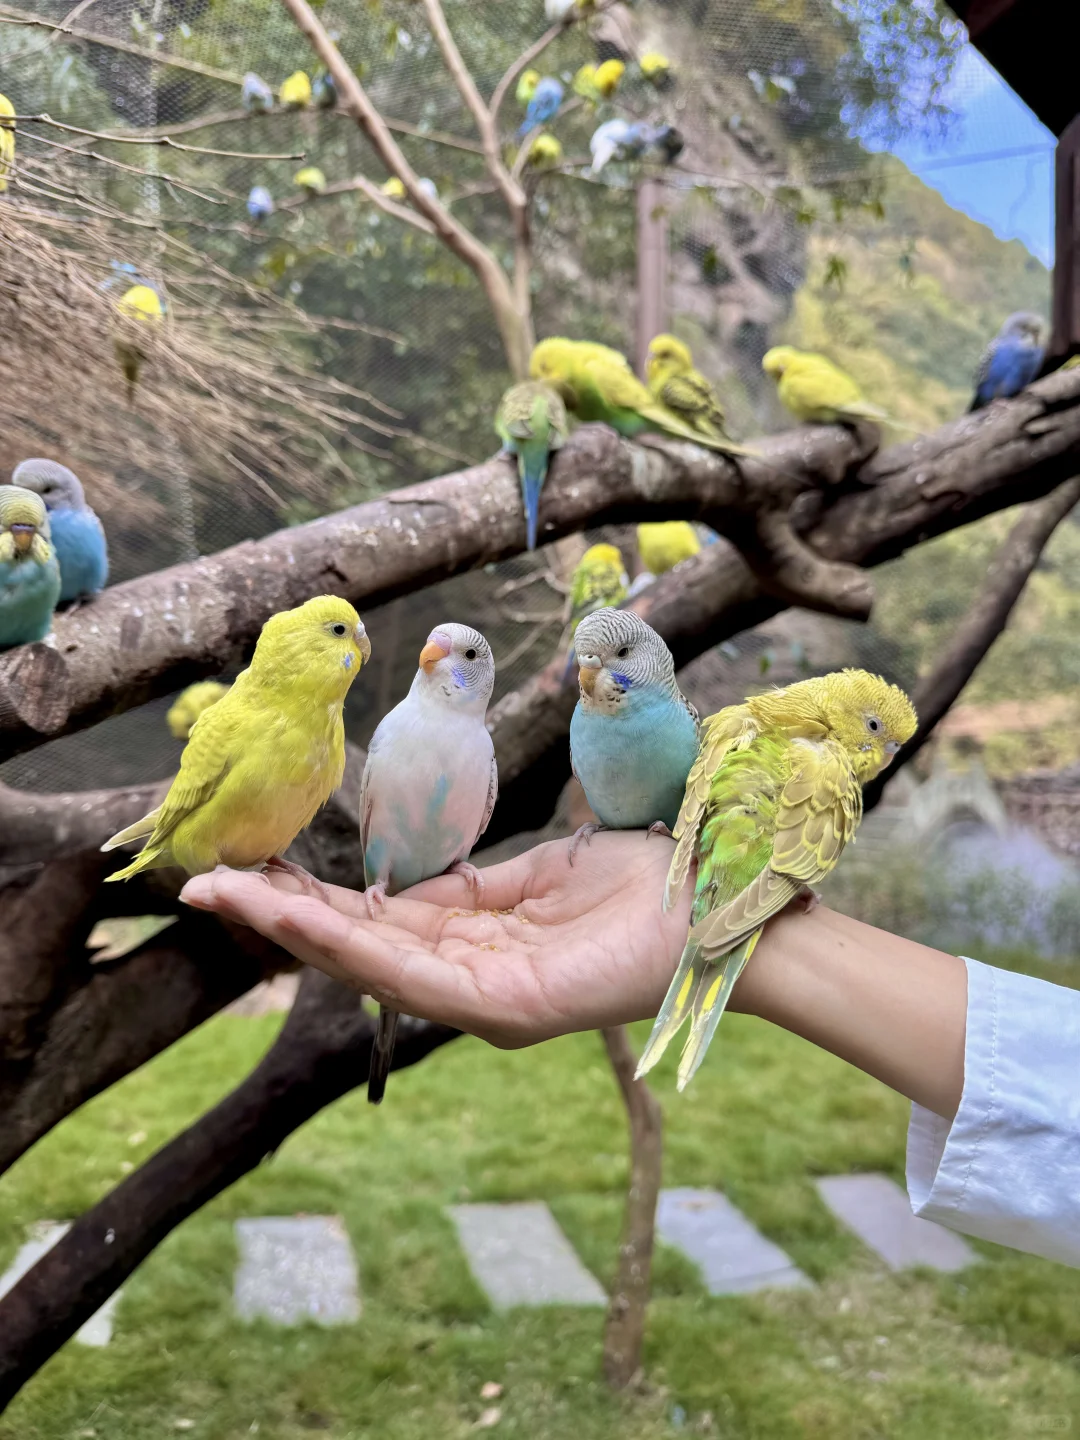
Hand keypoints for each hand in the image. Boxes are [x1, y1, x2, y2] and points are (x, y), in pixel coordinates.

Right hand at [180, 832, 692, 1047]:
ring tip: (231, 897)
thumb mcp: (536, 875)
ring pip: (370, 965)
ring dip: (295, 930)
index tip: (254, 870)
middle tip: (206, 885)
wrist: (714, 904)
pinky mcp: (506, 1009)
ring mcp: (484, 1001)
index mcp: (475, 946)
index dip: (312, 902)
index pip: (378, 927)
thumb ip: (474, 888)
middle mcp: (469, 982)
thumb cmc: (637, 886)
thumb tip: (419, 882)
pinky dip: (352, 947)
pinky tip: (302, 922)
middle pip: (358, 950)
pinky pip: (414, 975)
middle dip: (280, 917)